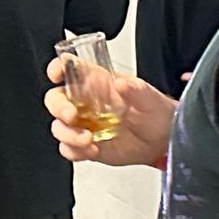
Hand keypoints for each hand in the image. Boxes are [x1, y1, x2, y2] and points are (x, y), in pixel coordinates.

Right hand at [43, 61, 175, 167]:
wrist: (163, 142)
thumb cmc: (156, 113)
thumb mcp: (151, 99)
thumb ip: (137, 90)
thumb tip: (122, 84)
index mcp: (98, 82)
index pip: (71, 68)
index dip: (59, 67)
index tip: (56, 73)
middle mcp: (86, 102)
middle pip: (56, 99)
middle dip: (58, 107)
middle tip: (71, 116)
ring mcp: (84, 125)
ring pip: (59, 126)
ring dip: (68, 134)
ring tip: (88, 140)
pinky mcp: (86, 145)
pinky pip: (68, 148)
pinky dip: (75, 151)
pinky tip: (93, 150)